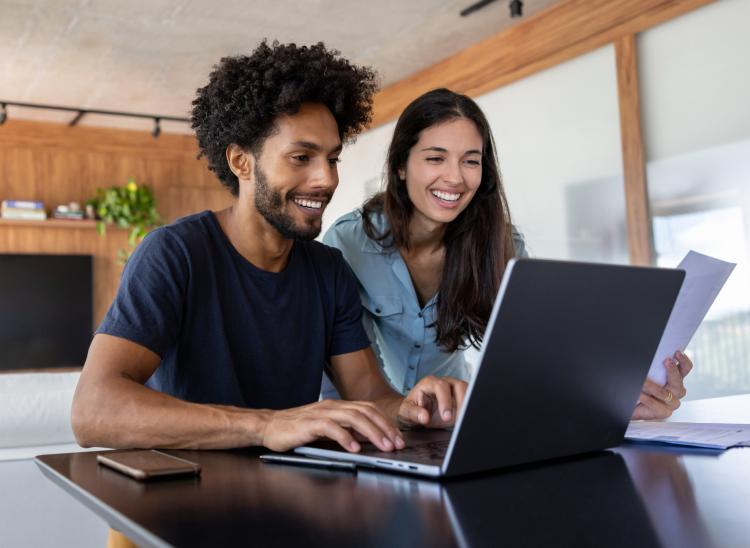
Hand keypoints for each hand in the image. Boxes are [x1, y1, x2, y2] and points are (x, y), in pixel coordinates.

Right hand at [261, 399, 404, 452]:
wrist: (269, 426)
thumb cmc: (297, 429)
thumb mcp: (326, 429)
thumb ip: (345, 430)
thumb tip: (368, 438)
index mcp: (338, 406)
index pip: (368, 409)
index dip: (385, 422)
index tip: (397, 438)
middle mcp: (332, 406)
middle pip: (365, 411)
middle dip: (384, 428)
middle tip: (396, 443)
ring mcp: (321, 413)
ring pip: (353, 417)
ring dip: (371, 432)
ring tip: (383, 446)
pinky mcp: (309, 423)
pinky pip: (331, 428)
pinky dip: (346, 437)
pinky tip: (355, 448)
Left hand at [398, 375, 467, 428]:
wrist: (417, 410)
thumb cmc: (412, 408)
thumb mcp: (407, 411)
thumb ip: (414, 413)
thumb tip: (424, 417)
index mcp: (430, 383)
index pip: (441, 386)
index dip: (445, 401)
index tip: (446, 417)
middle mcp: (444, 383)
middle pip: (459, 385)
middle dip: (461, 402)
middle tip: (459, 419)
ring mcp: (454, 389)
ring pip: (468, 390)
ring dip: (468, 405)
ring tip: (464, 420)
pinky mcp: (461, 397)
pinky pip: (470, 399)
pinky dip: (470, 408)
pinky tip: (467, 419)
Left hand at [632, 351, 692, 419]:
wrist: (635, 406)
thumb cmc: (643, 389)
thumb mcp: (650, 376)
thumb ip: (655, 368)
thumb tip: (652, 357)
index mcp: (676, 379)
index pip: (685, 368)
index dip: (683, 360)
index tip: (677, 352)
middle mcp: (676, 391)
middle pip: (678, 380)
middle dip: (672, 370)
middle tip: (666, 361)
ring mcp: (672, 403)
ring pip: (664, 393)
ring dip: (652, 386)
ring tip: (644, 381)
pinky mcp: (664, 412)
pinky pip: (655, 404)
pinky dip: (646, 398)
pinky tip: (639, 394)